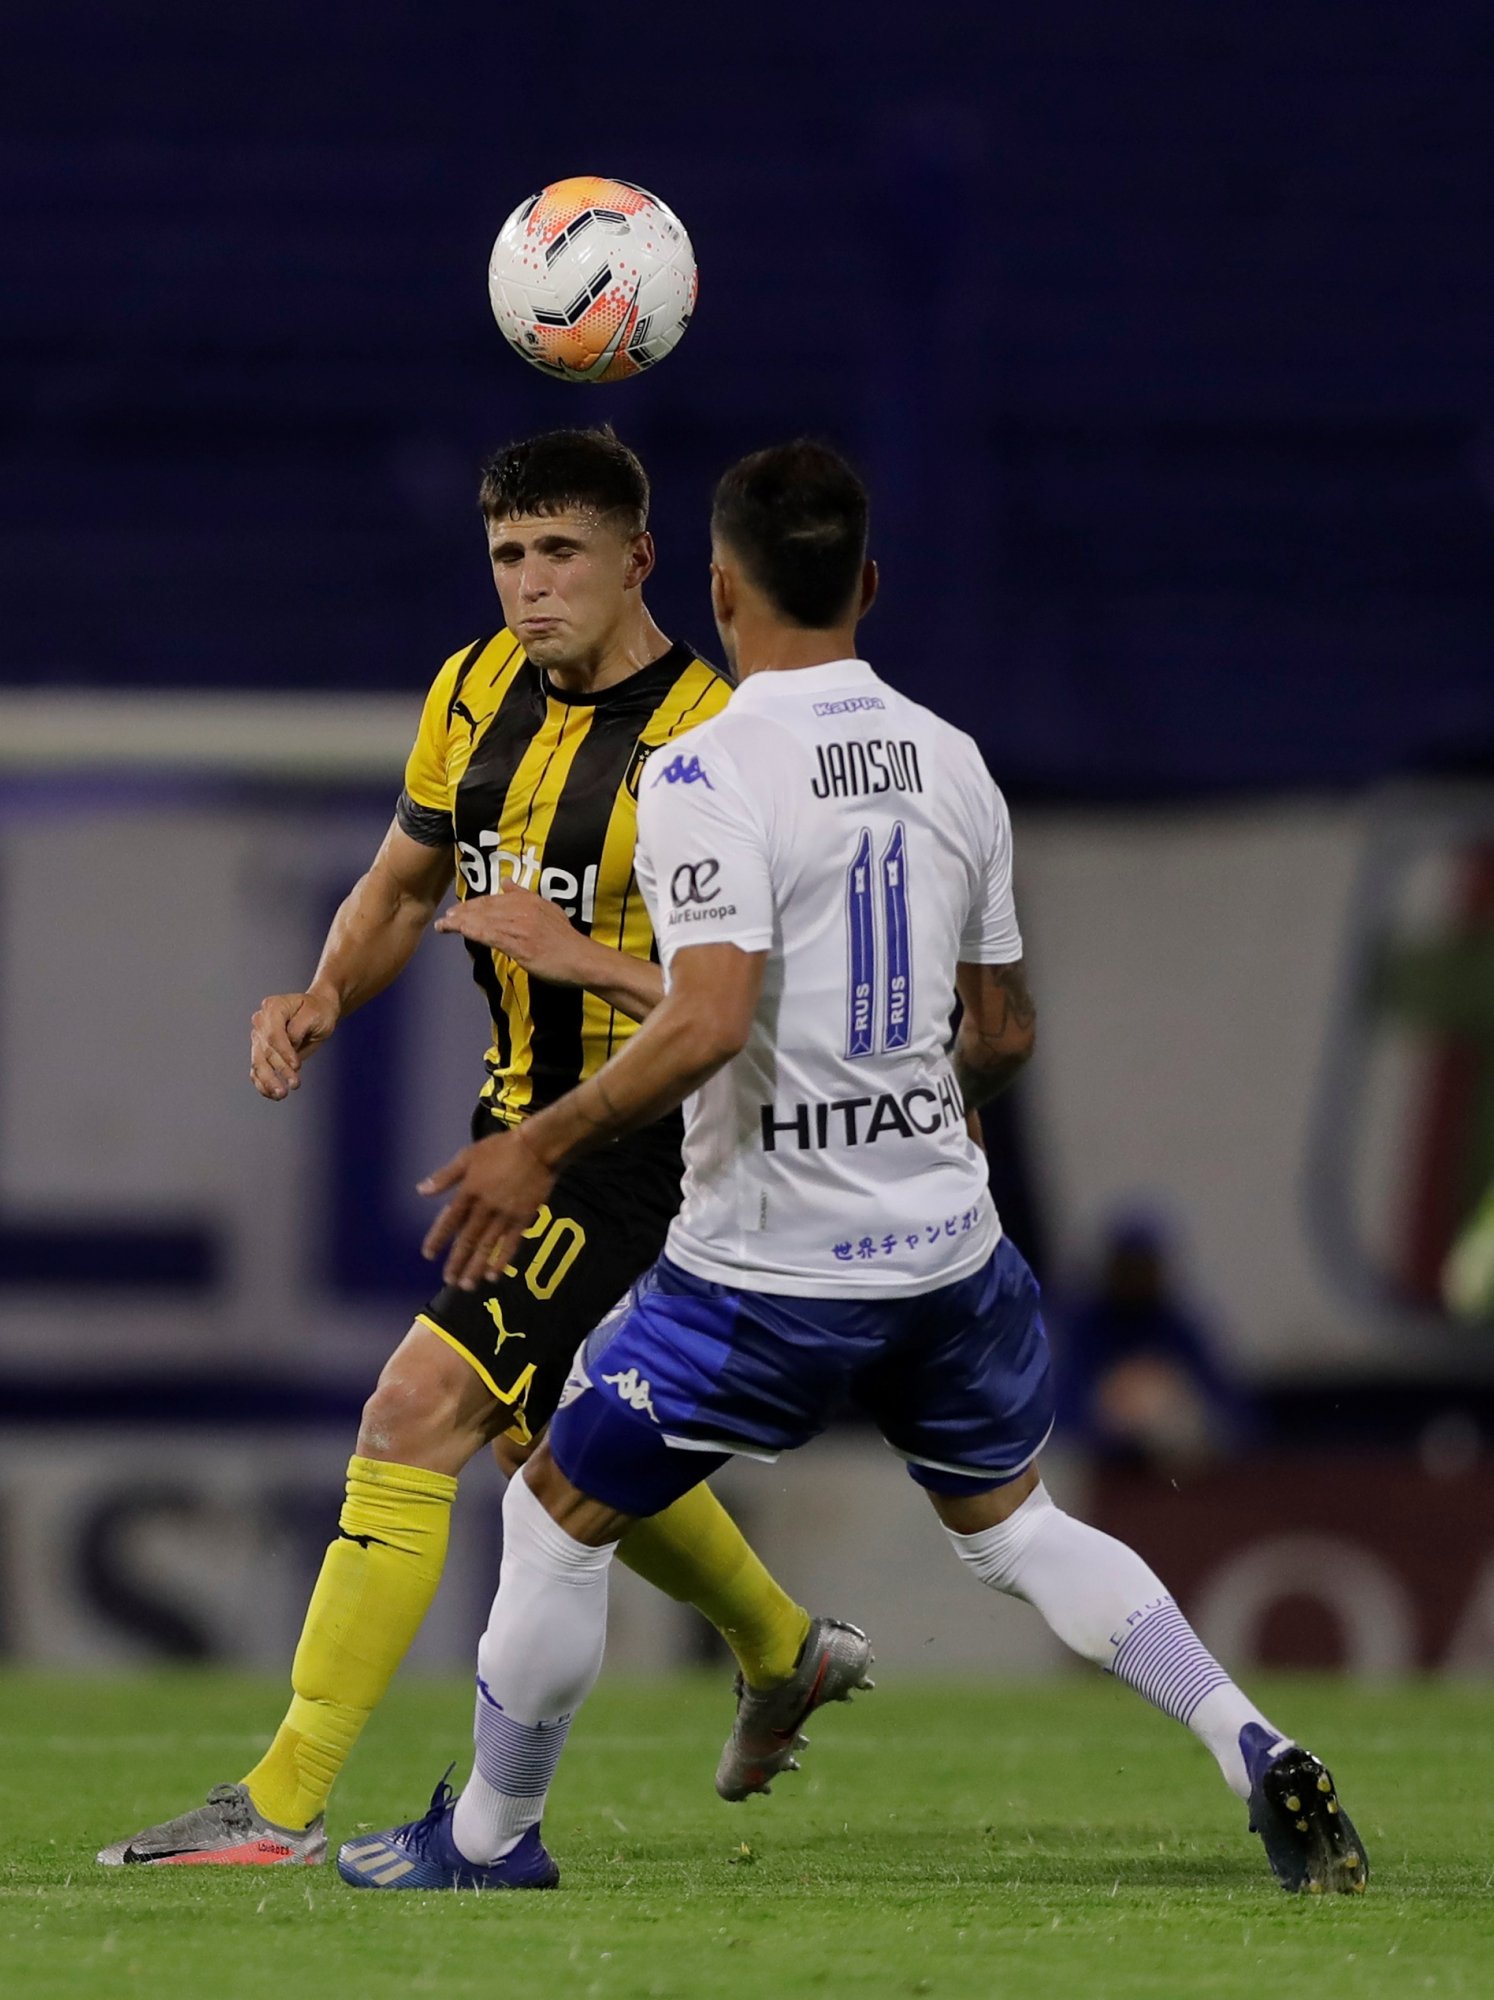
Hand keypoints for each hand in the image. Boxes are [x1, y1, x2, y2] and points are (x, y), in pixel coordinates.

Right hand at [250, 988, 339, 1099]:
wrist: (317, 1012)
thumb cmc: (317, 1011)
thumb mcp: (314, 1014)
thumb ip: (298, 1028)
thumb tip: (289, 1044)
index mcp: (272, 1007)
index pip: (273, 1034)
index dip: (284, 1052)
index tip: (297, 1065)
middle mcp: (261, 1022)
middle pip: (265, 1051)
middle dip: (279, 1070)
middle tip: (294, 1084)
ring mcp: (259, 1037)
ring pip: (258, 1063)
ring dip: (269, 1081)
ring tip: (281, 1094)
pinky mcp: (261, 1052)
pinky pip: (257, 1071)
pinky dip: (263, 1084)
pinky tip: (273, 1095)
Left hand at [419, 1126, 557, 1289]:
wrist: (537, 1148)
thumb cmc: (501, 1149)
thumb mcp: (468, 1156)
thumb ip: (445, 1177)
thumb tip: (421, 1191)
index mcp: (468, 1192)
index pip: (449, 1221)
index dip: (437, 1238)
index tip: (428, 1255)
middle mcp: (484, 1208)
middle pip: (467, 1239)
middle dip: (457, 1262)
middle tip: (449, 1279)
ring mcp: (505, 1215)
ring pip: (487, 1246)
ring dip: (475, 1267)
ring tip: (467, 1285)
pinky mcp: (523, 1219)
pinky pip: (510, 1244)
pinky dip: (501, 1260)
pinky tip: (493, 1275)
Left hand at [435, 883, 587, 984]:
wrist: (581, 959)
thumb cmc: (566, 941)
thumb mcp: (549, 909)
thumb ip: (525, 896)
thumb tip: (507, 882)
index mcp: (528, 899)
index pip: (495, 899)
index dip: (475, 904)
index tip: (461, 909)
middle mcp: (521, 908)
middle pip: (484, 907)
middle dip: (463, 912)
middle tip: (447, 918)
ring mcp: (518, 925)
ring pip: (481, 919)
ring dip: (459, 921)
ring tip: (444, 925)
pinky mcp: (515, 942)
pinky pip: (485, 933)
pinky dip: (467, 930)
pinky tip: (454, 930)